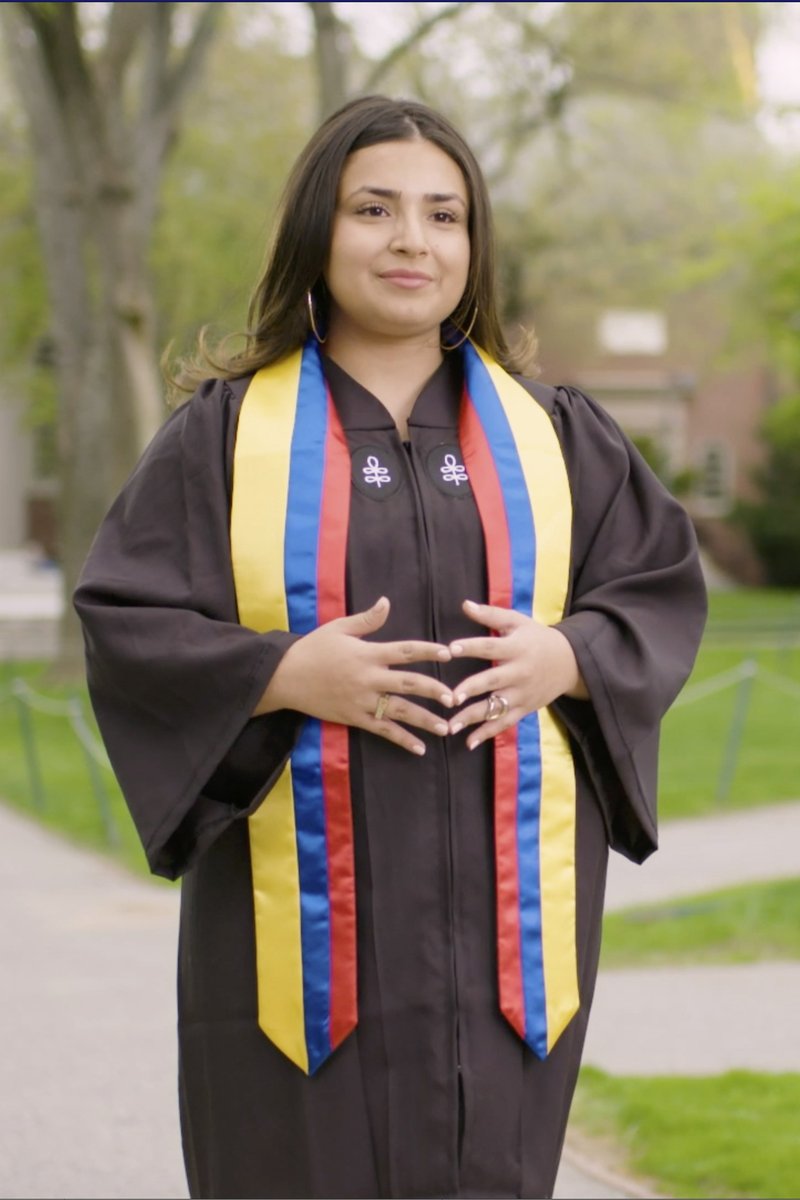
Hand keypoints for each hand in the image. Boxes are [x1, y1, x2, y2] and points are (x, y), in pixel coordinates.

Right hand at [254, 597, 453, 754]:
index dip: (429, 651)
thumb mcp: (338, 629)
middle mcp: (369, 678)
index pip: (406, 651)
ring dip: (425, 720)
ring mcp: (362, 701)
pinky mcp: (354, 718)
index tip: (449, 654)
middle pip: (408, 684)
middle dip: (434, 690)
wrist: (284, 677)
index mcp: (368, 653)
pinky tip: (419, 748)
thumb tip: (387, 602)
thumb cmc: (312, 649)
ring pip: (399, 711)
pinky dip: (402, 740)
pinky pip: (382, 731)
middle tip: (455, 698)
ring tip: (446, 727)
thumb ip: (367, 619)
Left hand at [447, 599, 586, 749]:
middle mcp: (519, 672)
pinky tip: (469, 742)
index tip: (450, 649)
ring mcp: (522, 694)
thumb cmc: (537, 638)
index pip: (491, 646)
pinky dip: (487, 734)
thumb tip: (464, 604)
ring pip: (496, 707)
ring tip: (450, 726)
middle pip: (493, 680)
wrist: (571, 662)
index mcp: (516, 648)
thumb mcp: (518, 622)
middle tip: (451, 697)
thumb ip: (491, 614)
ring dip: (472, 718)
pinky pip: (504, 723)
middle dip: (472, 688)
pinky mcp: (524, 709)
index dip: (471, 646)